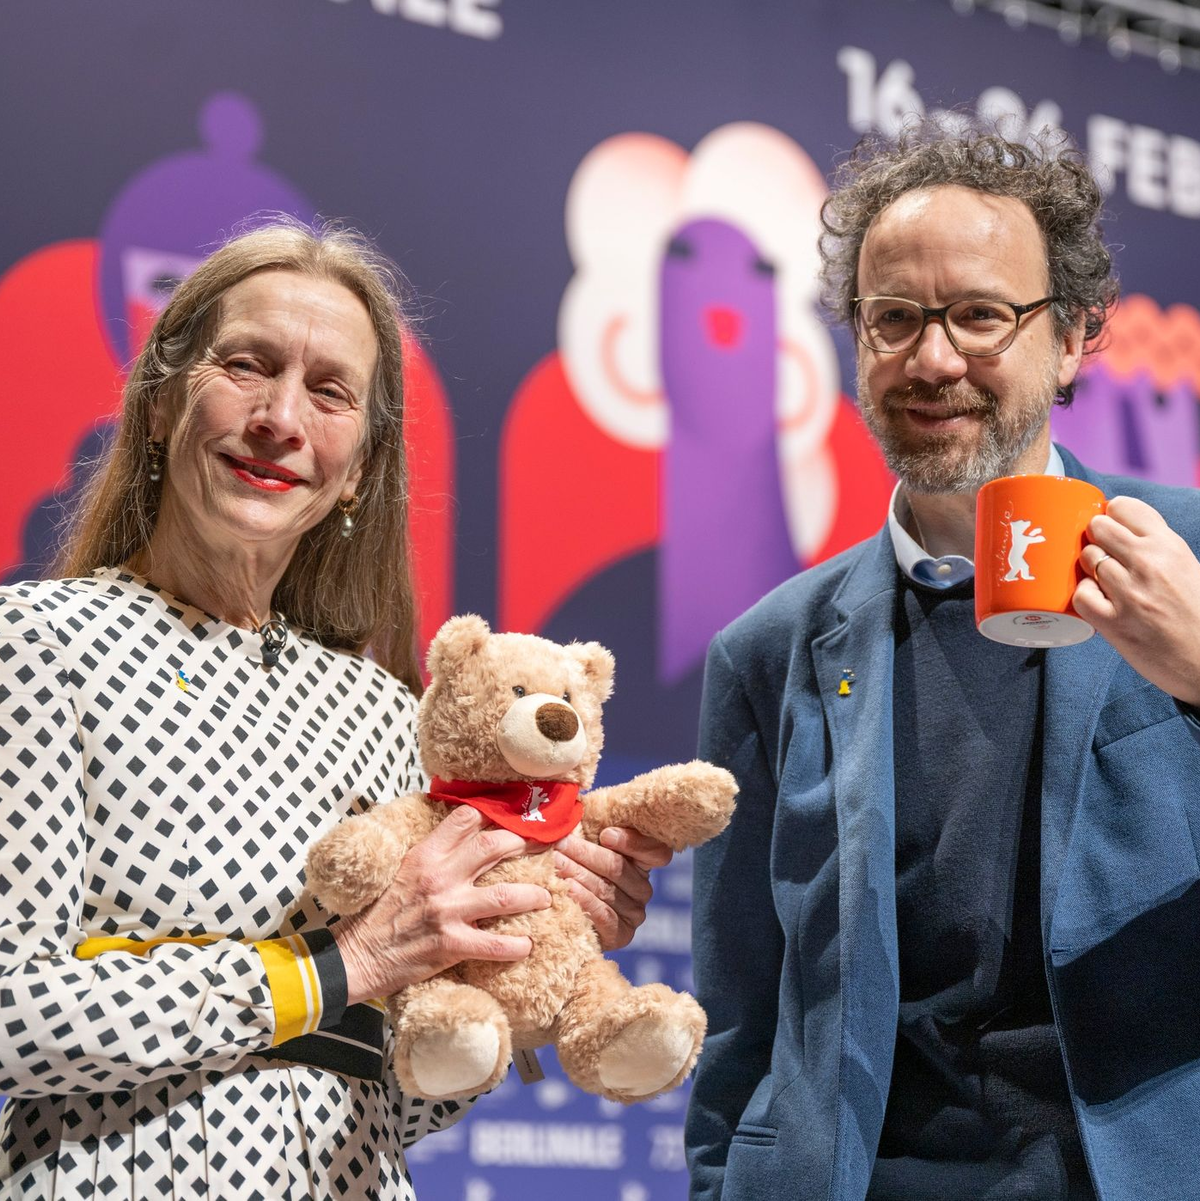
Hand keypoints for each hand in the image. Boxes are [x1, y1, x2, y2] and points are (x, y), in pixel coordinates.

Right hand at [332, 805, 550, 1005]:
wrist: (357, 956)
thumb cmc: (379, 913)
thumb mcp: (402, 870)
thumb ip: (433, 854)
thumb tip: (463, 835)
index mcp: (425, 855)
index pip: (465, 819)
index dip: (494, 814)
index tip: (514, 816)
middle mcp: (439, 877)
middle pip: (493, 847)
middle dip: (523, 845)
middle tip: (542, 850)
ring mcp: (447, 911)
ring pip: (504, 896)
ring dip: (533, 896)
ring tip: (546, 897)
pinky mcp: (451, 944)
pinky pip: (494, 945)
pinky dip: (516, 946)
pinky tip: (528, 945)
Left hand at [554, 827, 672, 951]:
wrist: (567, 916)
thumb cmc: (576, 869)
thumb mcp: (586, 845)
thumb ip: (590, 826)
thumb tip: (577, 801)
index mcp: (642, 862)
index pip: (656, 851)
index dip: (633, 842)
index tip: (606, 834)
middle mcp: (643, 888)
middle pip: (619, 867)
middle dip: (586, 854)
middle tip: (561, 844)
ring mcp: (635, 913)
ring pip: (607, 889)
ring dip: (578, 874)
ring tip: (556, 863)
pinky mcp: (622, 934)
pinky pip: (604, 915)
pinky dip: (584, 901)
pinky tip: (568, 890)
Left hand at [1074, 496, 1199, 706]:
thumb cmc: (1194, 612)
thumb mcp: (1185, 566)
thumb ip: (1155, 546)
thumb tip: (1118, 525)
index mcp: (1169, 545)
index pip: (1123, 507)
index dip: (1111, 516)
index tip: (1112, 528)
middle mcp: (1149, 563)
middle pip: (1098, 527)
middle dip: (1095, 538)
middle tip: (1104, 555)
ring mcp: (1130, 593)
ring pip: (1086, 558)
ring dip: (1089, 568)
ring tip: (1104, 581)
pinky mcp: (1114, 623)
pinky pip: (1080, 595)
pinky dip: (1084, 597)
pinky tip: (1098, 602)